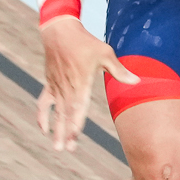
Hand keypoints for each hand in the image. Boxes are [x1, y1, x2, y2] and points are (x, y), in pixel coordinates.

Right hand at [36, 16, 138, 150]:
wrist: (60, 31)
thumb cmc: (85, 42)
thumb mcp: (105, 53)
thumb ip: (119, 70)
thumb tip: (137, 81)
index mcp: (81, 82)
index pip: (78, 105)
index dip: (76, 120)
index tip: (75, 134)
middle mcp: (67, 87)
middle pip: (66, 113)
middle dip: (65, 132)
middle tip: (66, 149)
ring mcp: (56, 86)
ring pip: (56, 112)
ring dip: (56, 130)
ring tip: (56, 147)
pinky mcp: (49, 84)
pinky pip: (43, 103)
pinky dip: (42, 116)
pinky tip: (43, 128)